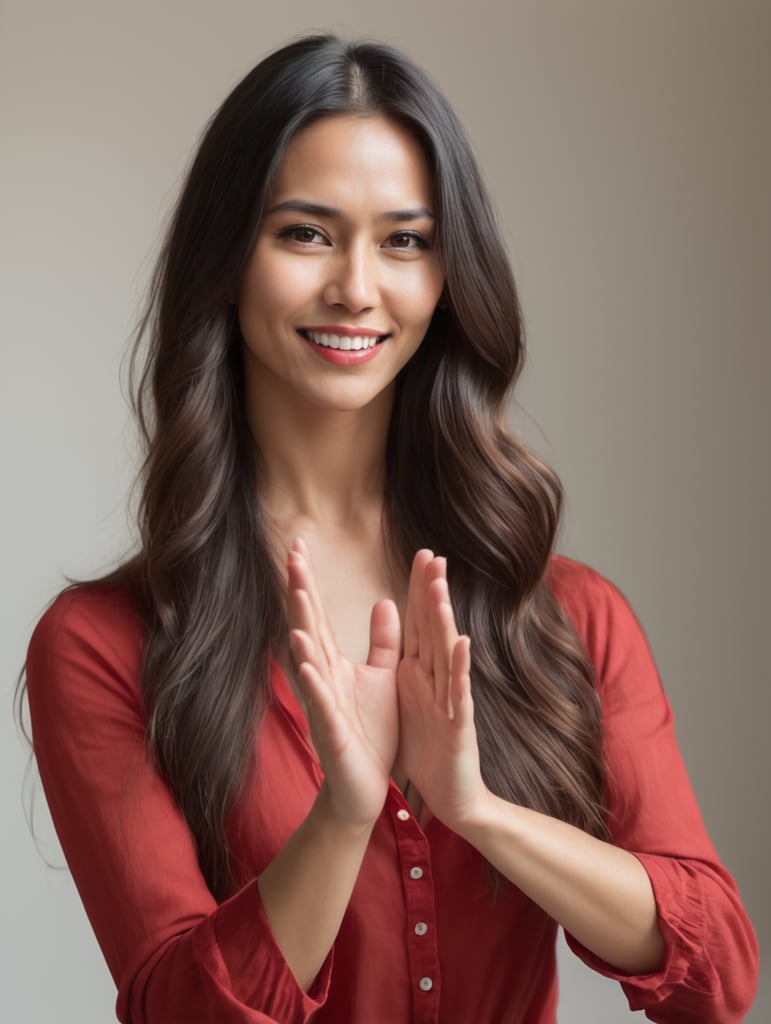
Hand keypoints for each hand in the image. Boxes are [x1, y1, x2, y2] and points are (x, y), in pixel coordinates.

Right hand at [287, 538, 399, 826]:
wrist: (364, 785)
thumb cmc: (370, 731)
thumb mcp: (383, 677)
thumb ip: (383, 642)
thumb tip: (385, 601)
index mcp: (335, 663)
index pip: (320, 615)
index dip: (309, 581)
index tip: (300, 545)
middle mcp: (323, 677)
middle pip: (309, 626)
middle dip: (302, 591)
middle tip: (293, 554)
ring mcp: (323, 703)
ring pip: (311, 659)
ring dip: (303, 628)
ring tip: (298, 598)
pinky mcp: (332, 730)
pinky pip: (321, 703)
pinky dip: (313, 683)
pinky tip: (305, 663)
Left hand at [396, 550, 487, 829]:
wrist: (451, 797)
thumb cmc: (430, 748)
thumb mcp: (410, 698)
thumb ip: (404, 660)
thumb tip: (399, 626)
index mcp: (421, 672)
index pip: (420, 623)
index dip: (419, 589)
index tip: (420, 554)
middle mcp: (438, 679)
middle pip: (434, 629)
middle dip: (432, 592)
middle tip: (432, 554)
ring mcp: (451, 700)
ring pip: (447, 654)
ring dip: (444, 620)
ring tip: (440, 588)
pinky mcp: (459, 725)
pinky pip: (459, 693)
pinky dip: (460, 668)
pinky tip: (462, 642)